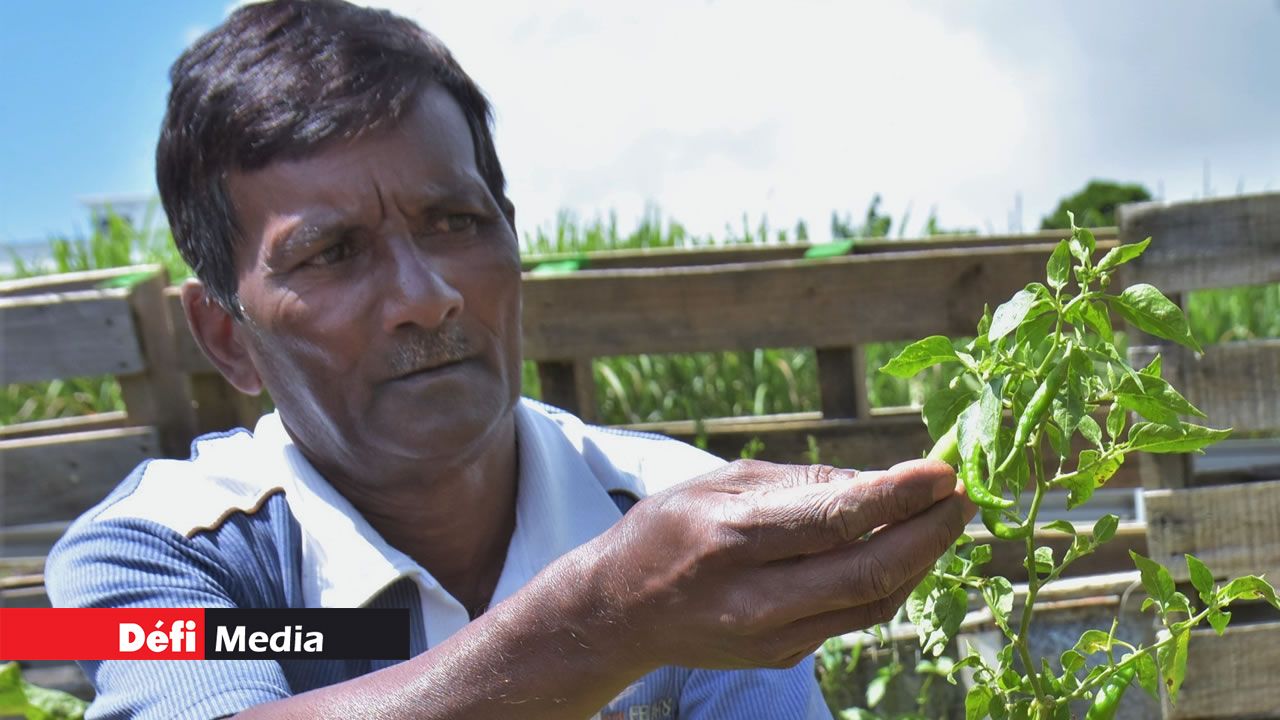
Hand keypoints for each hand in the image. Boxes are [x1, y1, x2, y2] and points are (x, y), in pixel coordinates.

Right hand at [577, 458, 976, 672]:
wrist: (621, 611)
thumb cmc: (670, 530)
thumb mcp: (720, 483)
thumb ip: (801, 483)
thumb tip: (878, 481)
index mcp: (733, 537)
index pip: (838, 518)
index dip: (901, 494)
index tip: (943, 469)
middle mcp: (755, 595)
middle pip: (869, 569)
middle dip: (929, 531)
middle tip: (959, 496)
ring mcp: (772, 636)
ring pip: (873, 602)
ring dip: (921, 561)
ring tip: (943, 521)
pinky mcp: (783, 656)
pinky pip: (854, 619)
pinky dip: (887, 583)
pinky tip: (903, 552)